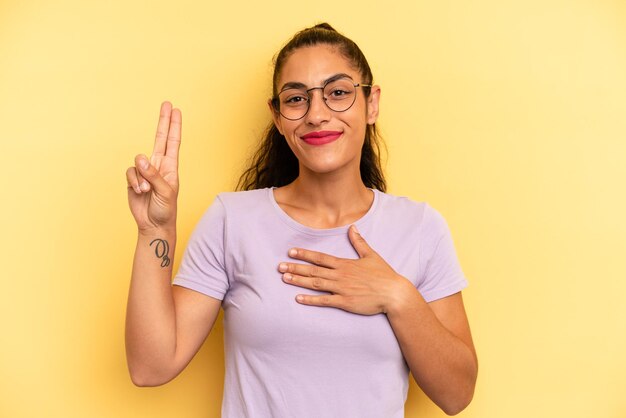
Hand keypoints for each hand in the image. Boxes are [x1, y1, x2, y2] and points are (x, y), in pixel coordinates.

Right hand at [126, 102, 181, 232]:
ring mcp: (145, 172)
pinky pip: (130, 173)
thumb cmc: (165, 210)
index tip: (176, 110)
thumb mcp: (165, 192)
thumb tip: (141, 158)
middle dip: (163, 121)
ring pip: (138, 162)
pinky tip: (140, 192)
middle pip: (159, 139)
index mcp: (171, 167)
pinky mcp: (134, 179)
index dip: (174, 126)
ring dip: (141, 178)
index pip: (173, 142)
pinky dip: (134, 182)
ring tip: (147, 191)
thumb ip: (154, 175)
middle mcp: (158, 166)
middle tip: (166, 103)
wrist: (154, 225)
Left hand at [278, 225, 413, 314]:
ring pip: (315, 284)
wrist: (394, 294)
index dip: (304, 254)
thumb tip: (352, 228)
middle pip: (313, 270)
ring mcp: (341, 289)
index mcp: (345, 264)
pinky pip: (324, 300)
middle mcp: (340, 275)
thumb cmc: (383, 275)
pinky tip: (298, 298)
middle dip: (295, 268)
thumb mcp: (371, 255)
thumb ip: (359, 242)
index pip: (320, 257)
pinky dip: (310, 299)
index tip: (291, 252)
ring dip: (299, 281)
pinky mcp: (345, 302)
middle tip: (279, 267)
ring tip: (284, 279)